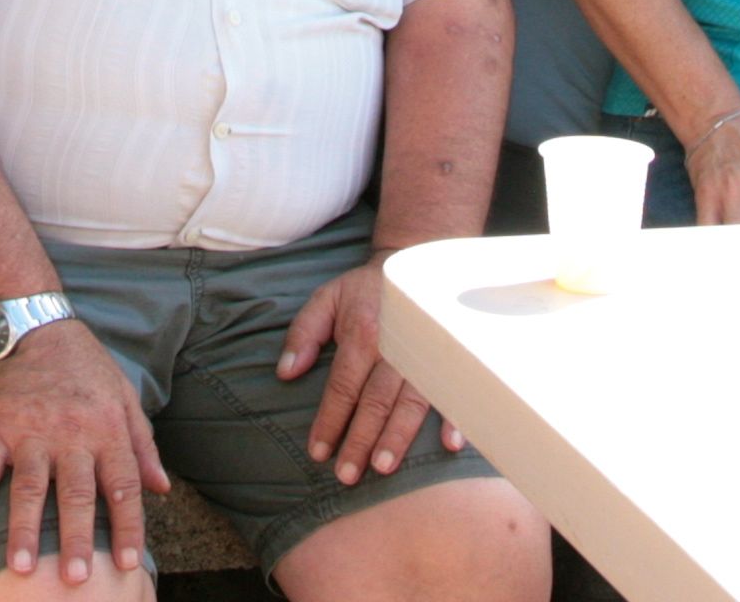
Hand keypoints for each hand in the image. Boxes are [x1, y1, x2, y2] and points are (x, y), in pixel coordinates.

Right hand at [0, 316, 165, 583]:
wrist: (31, 324)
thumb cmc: (84, 366)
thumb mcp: (124, 397)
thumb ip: (142, 445)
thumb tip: (162, 489)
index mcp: (106, 429)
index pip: (123, 485)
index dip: (128, 525)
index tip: (128, 563)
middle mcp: (71, 434)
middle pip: (76, 493)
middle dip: (77, 537)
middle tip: (75, 578)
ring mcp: (30, 431)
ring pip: (29, 487)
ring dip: (25, 529)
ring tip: (23, 568)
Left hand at [275, 258, 460, 485]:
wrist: (417, 264)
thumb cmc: (365, 290)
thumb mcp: (327, 299)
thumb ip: (303, 334)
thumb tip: (285, 373)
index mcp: (363, 333)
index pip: (342, 386)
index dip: (329, 421)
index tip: (317, 453)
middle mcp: (394, 346)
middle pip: (375, 400)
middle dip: (360, 440)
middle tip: (347, 476)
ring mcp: (425, 354)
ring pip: (411, 402)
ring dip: (398, 437)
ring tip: (383, 467)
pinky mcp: (448, 358)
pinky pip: (453, 390)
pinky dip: (454, 417)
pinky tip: (450, 444)